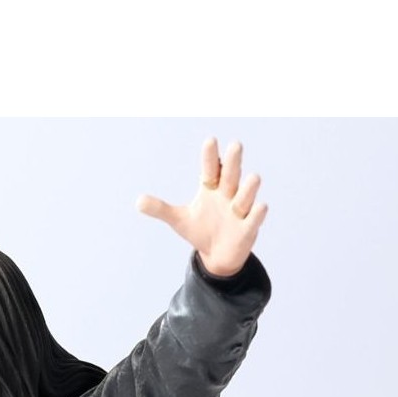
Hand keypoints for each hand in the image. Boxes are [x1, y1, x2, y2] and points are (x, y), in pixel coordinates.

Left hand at [137, 138, 267, 277]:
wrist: (218, 255)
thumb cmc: (201, 230)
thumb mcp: (179, 219)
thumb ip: (161, 209)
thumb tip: (137, 201)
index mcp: (212, 189)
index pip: (211, 169)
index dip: (210, 157)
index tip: (210, 141)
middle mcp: (228, 195)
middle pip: (231, 176)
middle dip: (233, 162)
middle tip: (235, 145)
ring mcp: (240, 211)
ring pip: (246, 195)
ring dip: (248, 188)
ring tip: (252, 178)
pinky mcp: (249, 228)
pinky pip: (255, 218)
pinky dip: (257, 213)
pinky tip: (260, 207)